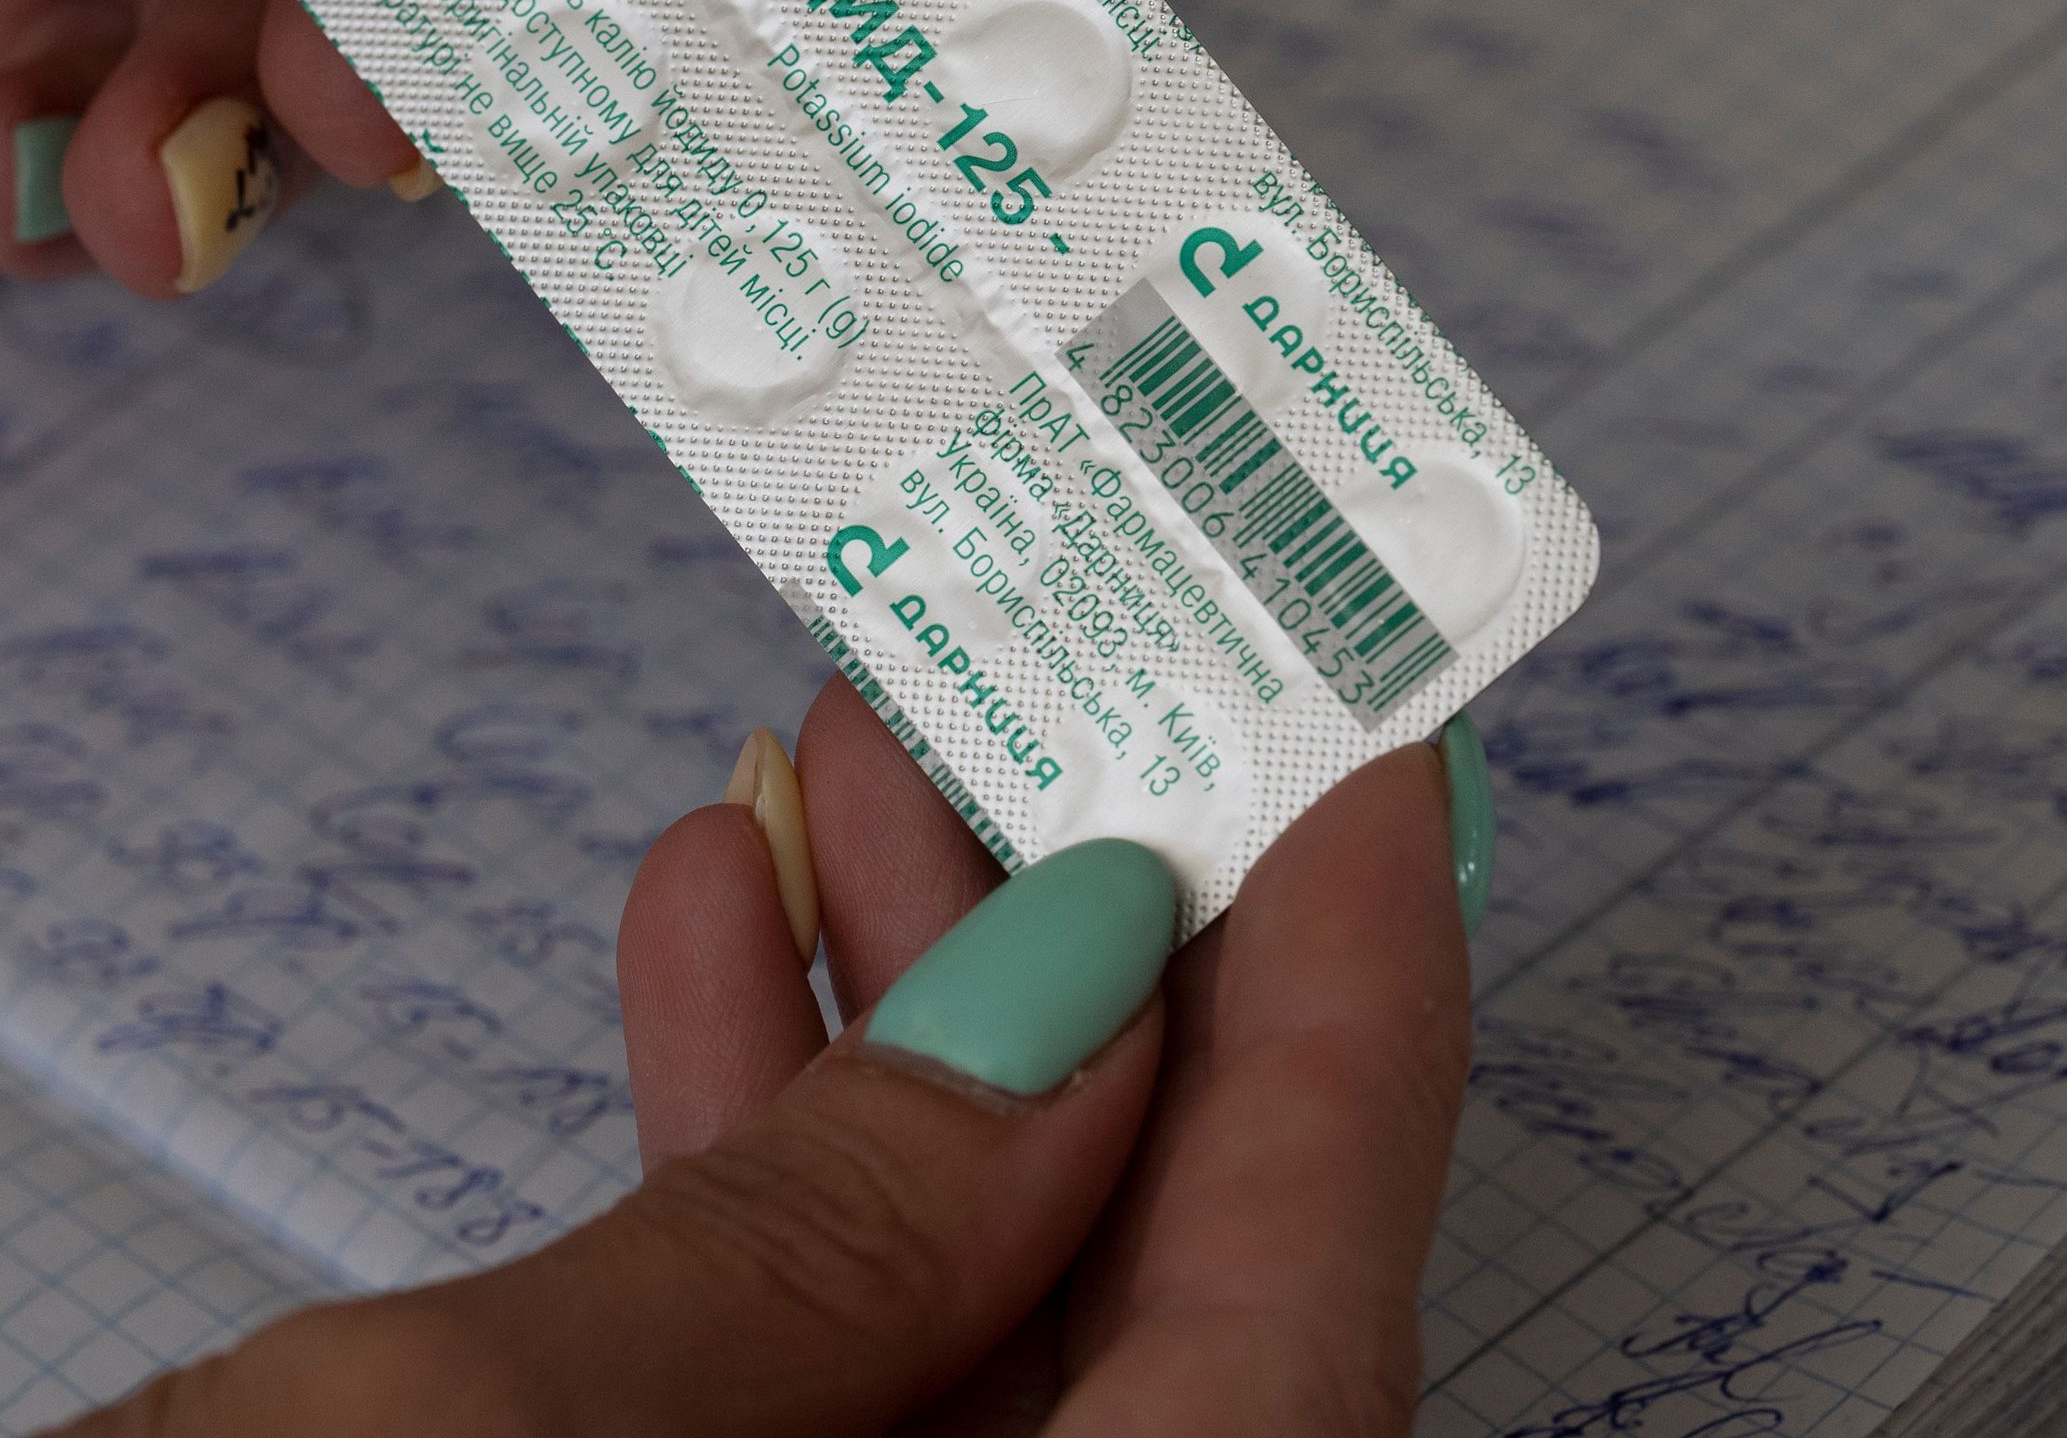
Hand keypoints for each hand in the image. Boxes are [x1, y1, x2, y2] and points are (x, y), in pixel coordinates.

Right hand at [72, 685, 1475, 1435]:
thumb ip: (812, 1245)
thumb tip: (1065, 1018)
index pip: (1309, 1309)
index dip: (1354, 1008)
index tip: (1362, 756)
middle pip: (1161, 1312)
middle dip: (1095, 971)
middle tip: (1049, 701)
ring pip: (975, 1351)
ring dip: (908, 1049)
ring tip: (843, 778)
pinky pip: (813, 1426)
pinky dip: (764, 1201)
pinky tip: (704, 963)